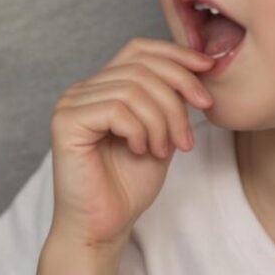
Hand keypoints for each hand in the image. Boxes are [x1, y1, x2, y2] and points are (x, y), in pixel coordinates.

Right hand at [47, 39, 213, 250]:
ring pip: (134, 89)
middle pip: (141, 67)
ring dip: (161, 122)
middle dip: (177, 98)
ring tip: (164, 150)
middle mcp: (82, 90)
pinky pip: (117, 109)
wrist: (103, 225)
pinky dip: (140, 131)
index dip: (176, 53)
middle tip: (186, 137)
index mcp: (102, 87)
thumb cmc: (128, 185)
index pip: (138, 49)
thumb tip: (199, 65)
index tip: (209, 70)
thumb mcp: (161, 132)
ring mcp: (70, 104)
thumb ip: (170, 100)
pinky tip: (141, 151)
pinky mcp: (65, 123)